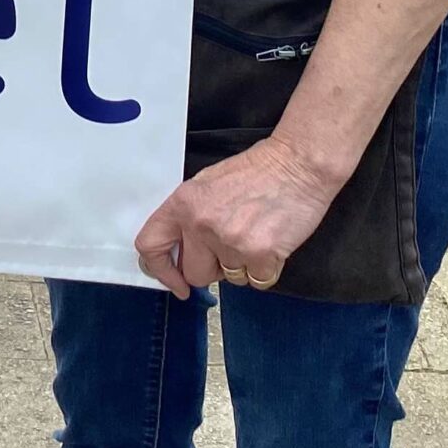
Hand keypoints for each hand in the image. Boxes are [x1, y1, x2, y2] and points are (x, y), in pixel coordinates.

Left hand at [133, 132, 334, 297]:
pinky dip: (264, 269)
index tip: (174, 282)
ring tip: (254, 235)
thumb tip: (180, 249)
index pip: (150, 244)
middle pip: (195, 274)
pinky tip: (270, 244)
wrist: (296, 165)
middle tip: (229, 248)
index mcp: (183, 203)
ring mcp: (231, 241)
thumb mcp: (207, 184)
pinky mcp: (261, 255)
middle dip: (212, 268)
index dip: (160, 270)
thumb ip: (188, 216)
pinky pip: (257, 281)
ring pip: (230, 279)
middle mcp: (202, 224)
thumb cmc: (256, 172)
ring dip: (241, 266)